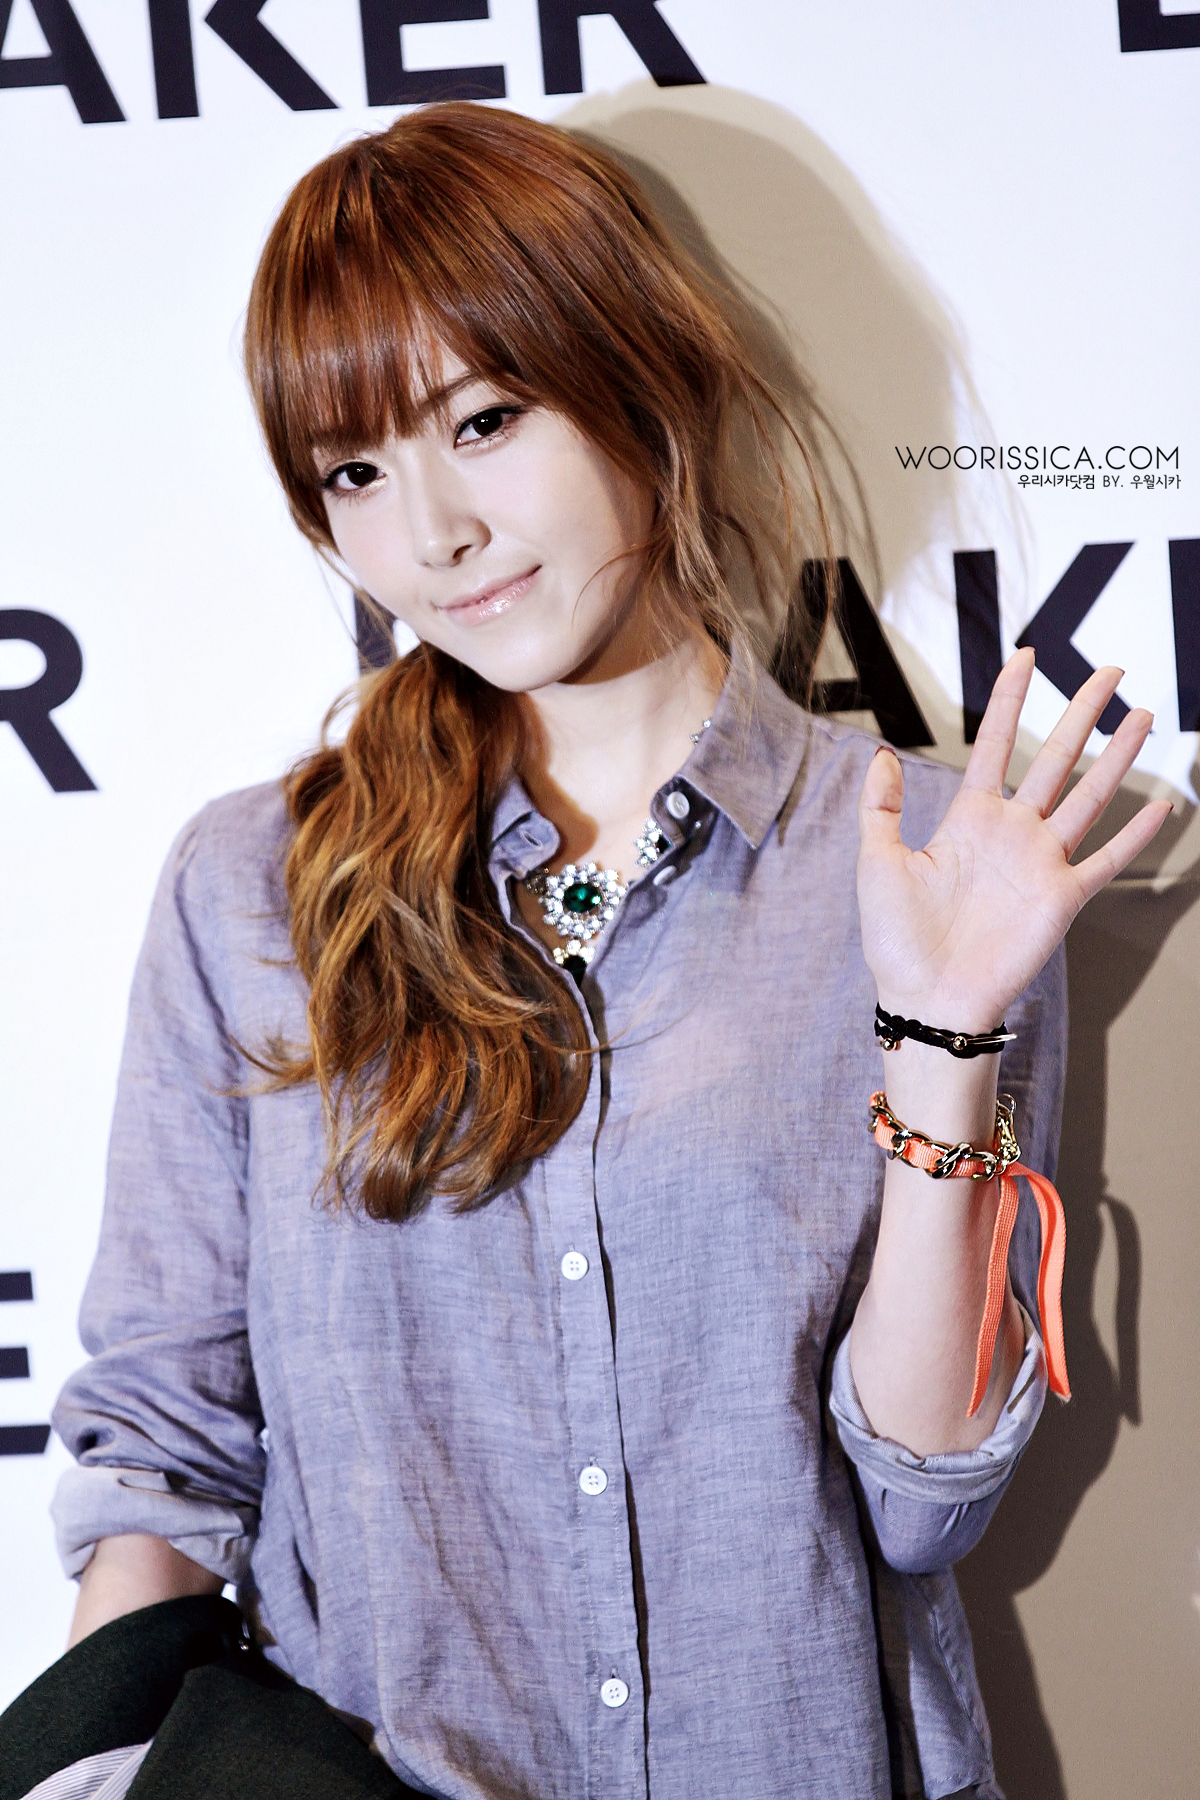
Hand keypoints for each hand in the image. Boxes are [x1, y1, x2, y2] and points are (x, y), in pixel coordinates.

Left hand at [856, 649, 1170, 1032]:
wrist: (926, 998)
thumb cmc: (897, 940)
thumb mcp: (876, 861)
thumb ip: (880, 807)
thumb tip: (881, 755)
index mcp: (968, 820)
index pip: (996, 744)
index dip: (1010, 700)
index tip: (1026, 656)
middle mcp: (1012, 833)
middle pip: (1056, 757)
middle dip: (1082, 712)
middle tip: (1109, 671)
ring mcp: (1041, 863)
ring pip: (1089, 795)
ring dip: (1118, 756)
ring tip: (1142, 716)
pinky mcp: (1063, 898)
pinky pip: (1106, 859)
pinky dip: (1135, 834)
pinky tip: (1160, 806)